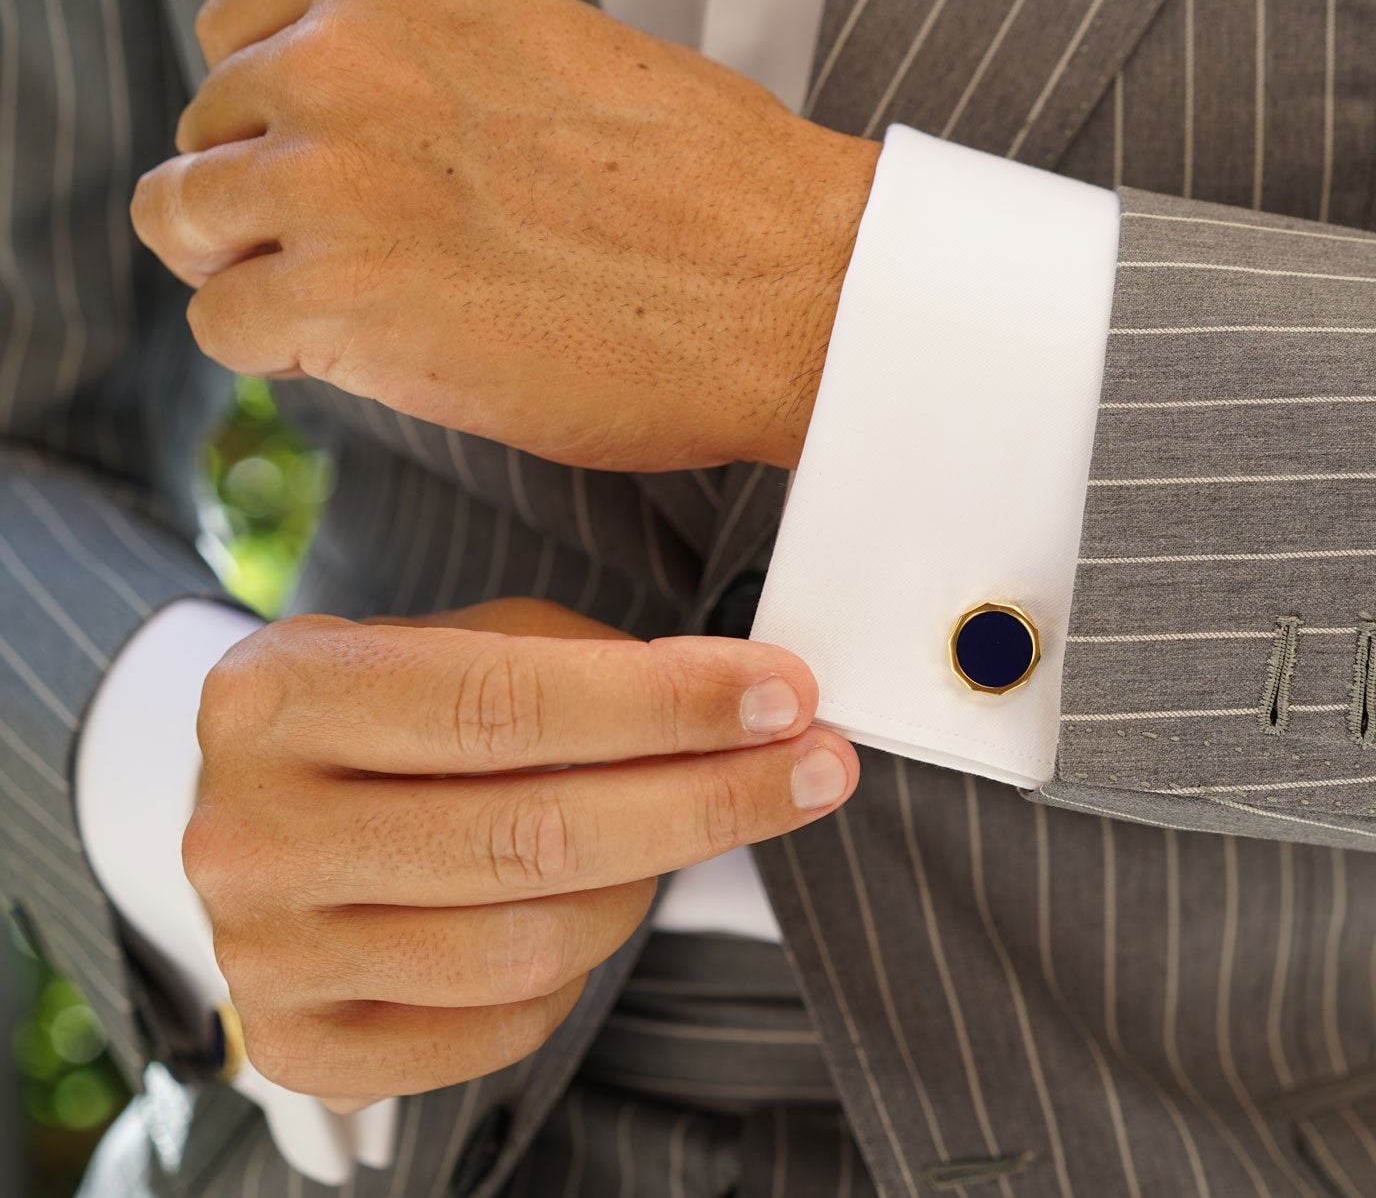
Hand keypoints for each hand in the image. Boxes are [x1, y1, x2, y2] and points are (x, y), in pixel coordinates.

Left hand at [131, 0, 880, 471]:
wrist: (793, 284)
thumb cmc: (710, 184)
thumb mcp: (550, 47)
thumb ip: (428, 64)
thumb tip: (354, 131)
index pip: (233, 27)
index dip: (281, 110)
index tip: (351, 162)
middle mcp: (336, 53)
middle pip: (208, 130)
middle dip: (275, 197)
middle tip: (387, 251)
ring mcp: (326, 176)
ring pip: (184, 222)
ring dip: (262, 271)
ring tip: (377, 303)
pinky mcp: (334, 300)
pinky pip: (222, 328)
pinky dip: (285, 353)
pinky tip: (385, 351)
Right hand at [183, 597, 856, 1103]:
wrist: (269, 811)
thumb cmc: (396, 710)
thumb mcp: (464, 640)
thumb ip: (587, 661)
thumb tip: (747, 703)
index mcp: (280, 694)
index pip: (505, 704)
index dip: (666, 705)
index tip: (787, 697)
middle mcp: (250, 830)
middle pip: (533, 836)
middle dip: (707, 799)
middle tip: (815, 767)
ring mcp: (264, 952)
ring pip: (530, 945)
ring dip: (645, 886)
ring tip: (680, 830)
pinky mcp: (300, 1046)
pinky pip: (501, 1027)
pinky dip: (578, 972)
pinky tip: (592, 906)